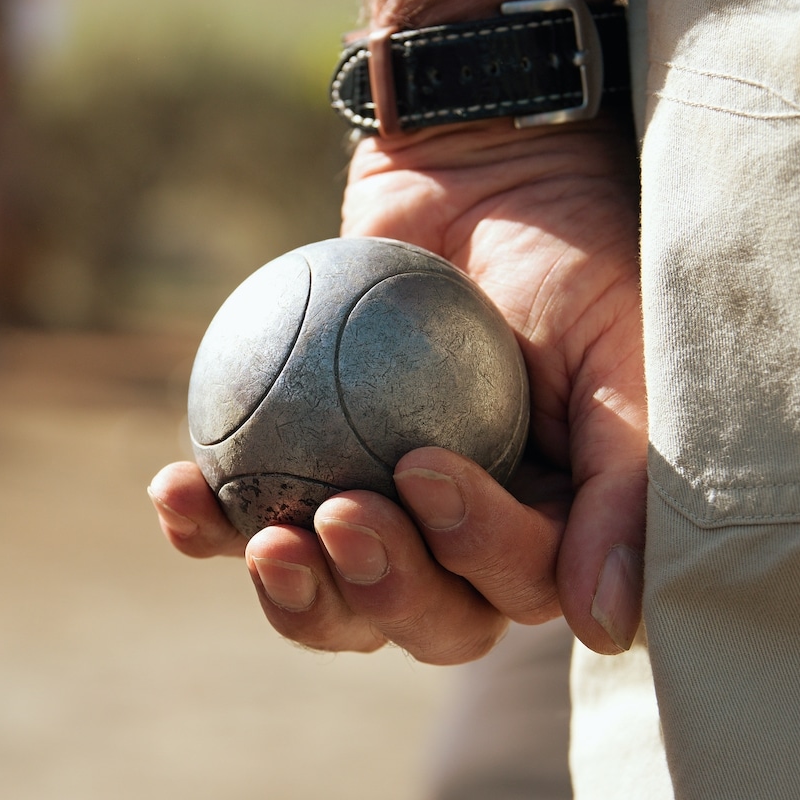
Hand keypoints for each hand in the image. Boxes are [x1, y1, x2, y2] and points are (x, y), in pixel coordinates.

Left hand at [150, 115, 644, 657]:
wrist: (477, 172)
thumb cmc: (569, 255)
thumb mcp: (624, 351)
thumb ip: (624, 484)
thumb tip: (607, 628)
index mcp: (545, 532)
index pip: (509, 585)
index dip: (470, 552)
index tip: (424, 467)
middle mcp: (459, 542)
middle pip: (419, 618)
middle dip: (379, 591)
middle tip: (341, 516)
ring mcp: (376, 510)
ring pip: (330, 595)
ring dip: (290, 589)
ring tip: (262, 542)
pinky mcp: (300, 469)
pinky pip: (246, 515)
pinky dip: (206, 520)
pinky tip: (175, 493)